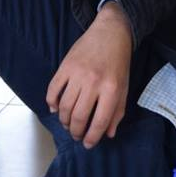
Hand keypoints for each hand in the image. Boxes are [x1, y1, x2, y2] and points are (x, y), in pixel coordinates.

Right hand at [46, 4, 132, 146]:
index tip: (88, 144)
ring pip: (64, 107)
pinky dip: (51, 103)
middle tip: (76, 136)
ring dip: (64, 121)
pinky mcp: (65, 66)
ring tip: (68, 124)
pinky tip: (55, 109)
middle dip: (76, 132)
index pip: (100, 121)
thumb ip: (117, 111)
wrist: (110, 32)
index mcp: (111, 89)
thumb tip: (108, 134)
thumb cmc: (119, 62)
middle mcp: (94, 82)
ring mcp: (77, 73)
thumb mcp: (124, 87)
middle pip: (79, 117)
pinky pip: (53, 90)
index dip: (93, 137)